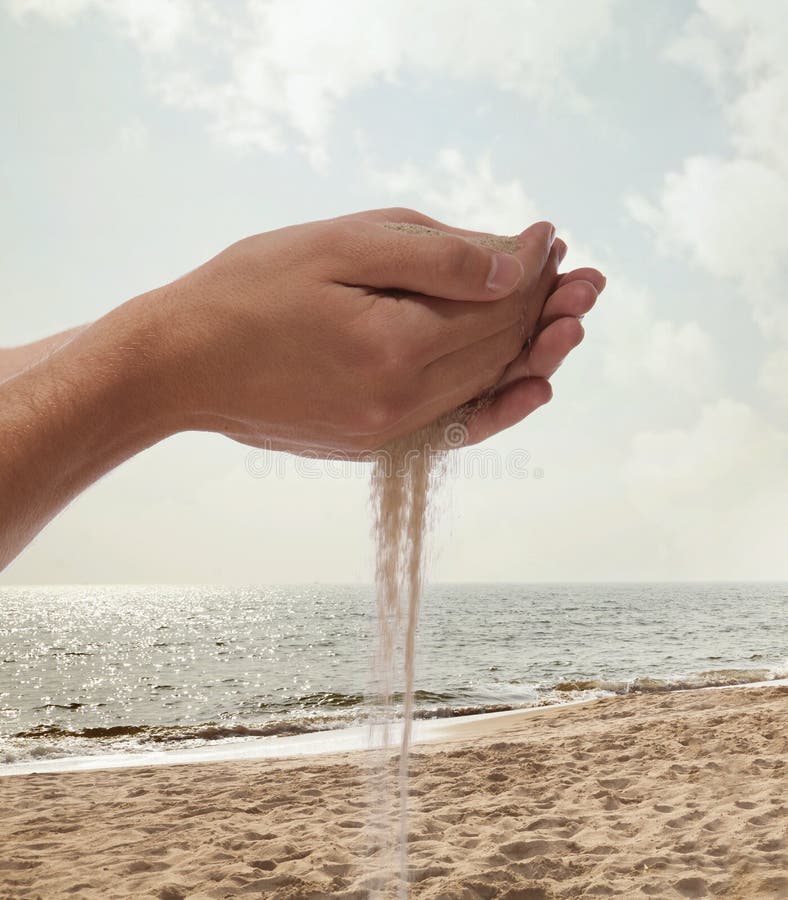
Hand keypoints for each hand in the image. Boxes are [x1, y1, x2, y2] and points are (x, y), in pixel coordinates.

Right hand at [146, 207, 563, 455]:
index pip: (495, 307)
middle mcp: (403, 404)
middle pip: (499, 351)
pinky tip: (531, 386)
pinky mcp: (376, 445)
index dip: (531, 270)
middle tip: (582, 274)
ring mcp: (390, 433)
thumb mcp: (341, 244)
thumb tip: (518, 267)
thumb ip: (437, 256)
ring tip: (573, 318)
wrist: (184, 363)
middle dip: (545, 307)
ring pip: (486, 389)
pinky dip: (497, 406)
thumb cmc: (250, 290)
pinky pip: (457, 428)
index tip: (550, 235)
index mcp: (396, 348)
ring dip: (532, 352)